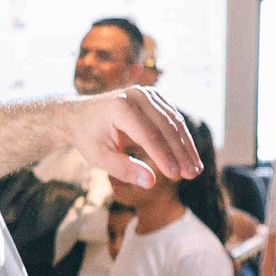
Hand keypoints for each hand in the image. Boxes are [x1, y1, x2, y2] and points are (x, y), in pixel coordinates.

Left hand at [54, 86, 199, 188]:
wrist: (80, 114)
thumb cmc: (88, 138)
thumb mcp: (98, 157)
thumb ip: (123, 169)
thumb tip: (151, 182)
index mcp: (121, 107)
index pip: (149, 135)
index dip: (164, 156)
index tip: (175, 175)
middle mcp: (137, 95)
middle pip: (166, 127)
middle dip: (181, 153)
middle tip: (192, 175)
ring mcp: (148, 93)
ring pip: (174, 122)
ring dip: (186, 147)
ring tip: (195, 170)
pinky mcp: (156, 97)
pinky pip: (173, 119)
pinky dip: (182, 138)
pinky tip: (189, 157)